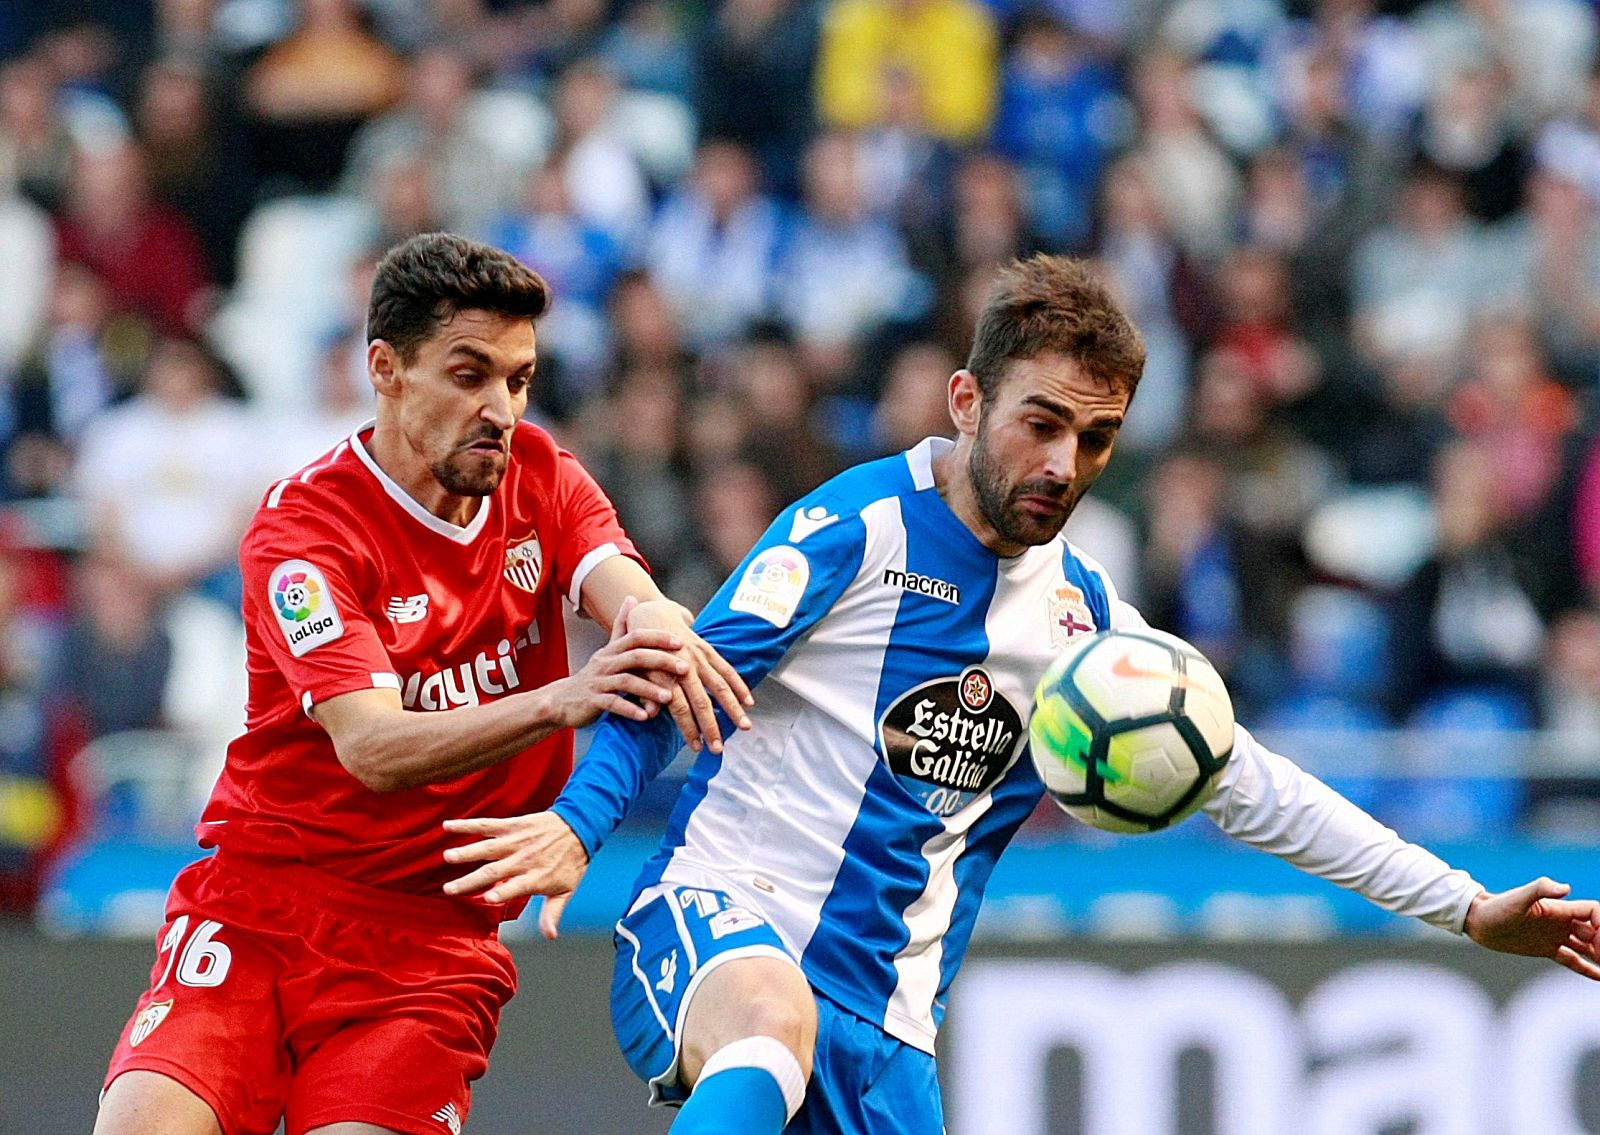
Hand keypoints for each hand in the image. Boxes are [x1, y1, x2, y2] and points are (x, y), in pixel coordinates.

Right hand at [442, 812, 588, 937]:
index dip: (503, 893)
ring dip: (467, 852)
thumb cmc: (571, 861)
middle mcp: (523, 859)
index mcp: (535, 877)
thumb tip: (549, 936)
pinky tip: (448, 826)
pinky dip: (467, 825)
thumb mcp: (566, 890)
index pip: (516, 887)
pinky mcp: (512, 825)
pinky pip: (487, 825)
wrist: (579, 826)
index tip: (487, 899)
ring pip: (487, 848)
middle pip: (493, 871)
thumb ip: (552, 913)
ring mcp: (516, 841)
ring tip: (447, 856)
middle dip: (471, 880)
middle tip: (449, 888)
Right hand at [549, 596, 689, 729]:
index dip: (659, 638)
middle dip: (662, 661)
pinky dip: (629, 709)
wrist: (563, 699)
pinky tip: (645, 716)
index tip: (681, 643)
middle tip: (685, 668)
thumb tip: (632, 598)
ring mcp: (599, 681)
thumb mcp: (607, 650)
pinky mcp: (592, 701)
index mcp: (613, 649)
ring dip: (649, 689)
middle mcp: (606, 662)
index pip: (637, 636)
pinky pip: (612, 704)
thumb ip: (621, 626)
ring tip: (669, 697)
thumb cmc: (594, 675)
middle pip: (636, 656)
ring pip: (626, 682)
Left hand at [626, 597, 752, 753]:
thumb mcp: (637, 671)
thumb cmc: (641, 650)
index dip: (689, 729)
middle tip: (719, 748)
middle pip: (702, 702)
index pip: (679, 708)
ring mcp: (699, 658)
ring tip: (745, 727)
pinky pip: (727, 670)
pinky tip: (749, 702)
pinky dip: (739, 686)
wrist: (651, 614)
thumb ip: (645, 693)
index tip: (697, 748)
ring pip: (720, 687)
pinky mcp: (708, 650)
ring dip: (733, 709)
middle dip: (712, 727)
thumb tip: (651, 714)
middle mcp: (685, 666)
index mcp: (665, 674)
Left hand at [1464, 877, 1599, 979]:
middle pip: (1595, 932)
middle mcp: (1561, 922)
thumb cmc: (1497, 907)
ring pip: (1587, 947)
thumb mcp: (1518, 898)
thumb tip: (1566, 888)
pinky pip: (1572, 960)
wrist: (1479, 921)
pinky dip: (1587, 968)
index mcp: (1560, 909)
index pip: (1593, 913)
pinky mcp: (1546, 949)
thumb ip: (1540, 889)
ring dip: (1599, 956)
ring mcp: (1555, 936)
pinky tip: (1599, 978)